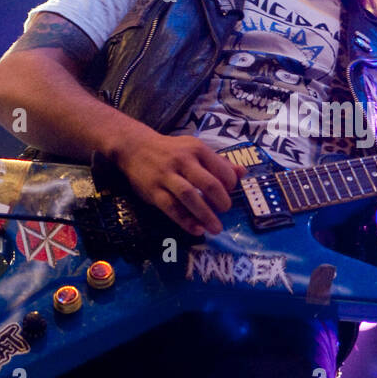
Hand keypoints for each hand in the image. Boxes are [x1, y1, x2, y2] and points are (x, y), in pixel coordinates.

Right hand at [112, 126, 245, 236]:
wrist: (134, 147)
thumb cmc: (171, 150)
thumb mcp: (195, 149)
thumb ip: (219, 162)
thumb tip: (242, 172)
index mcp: (197, 149)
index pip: (221, 169)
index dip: (230, 184)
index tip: (230, 193)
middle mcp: (182, 161)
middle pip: (208, 183)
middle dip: (221, 200)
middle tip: (226, 210)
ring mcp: (166, 176)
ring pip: (189, 197)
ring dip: (205, 215)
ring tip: (216, 228)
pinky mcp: (153, 191)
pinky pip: (171, 208)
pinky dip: (185, 221)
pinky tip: (197, 230)